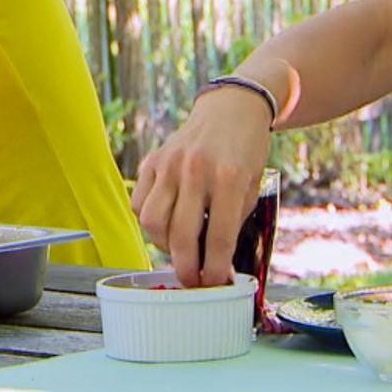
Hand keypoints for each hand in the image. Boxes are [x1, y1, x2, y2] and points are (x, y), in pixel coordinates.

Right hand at [130, 86, 273, 288]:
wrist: (232, 108)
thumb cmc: (247, 150)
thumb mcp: (253, 185)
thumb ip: (234, 220)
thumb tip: (217, 262)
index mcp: (229, 178)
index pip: (218, 238)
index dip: (216, 270)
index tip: (215, 284)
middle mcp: (196, 170)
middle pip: (181, 237)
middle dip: (187, 269)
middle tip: (193, 280)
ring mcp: (170, 164)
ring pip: (152, 223)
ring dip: (164, 246)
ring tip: (179, 248)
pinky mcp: (152, 160)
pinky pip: (139, 203)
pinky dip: (149, 222)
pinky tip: (166, 223)